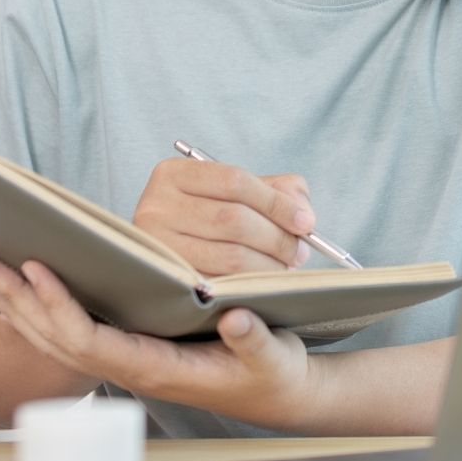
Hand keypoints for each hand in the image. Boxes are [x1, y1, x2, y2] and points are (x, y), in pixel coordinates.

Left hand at [0, 255, 318, 427]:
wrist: (275, 391)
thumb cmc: (272, 373)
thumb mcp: (272, 356)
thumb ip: (252, 339)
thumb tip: (232, 320)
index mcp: (156, 369)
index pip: (90, 342)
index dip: (59, 307)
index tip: (37, 268)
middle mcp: (131, 368)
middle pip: (57, 339)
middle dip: (19, 301)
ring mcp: (125, 360)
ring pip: (55, 338)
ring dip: (18, 304)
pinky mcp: (128, 348)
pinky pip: (70, 332)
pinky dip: (39, 311)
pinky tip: (19, 292)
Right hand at [134, 158, 315, 273]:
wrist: (166, 262)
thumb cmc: (210, 220)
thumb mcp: (237, 195)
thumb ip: (277, 191)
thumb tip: (302, 212)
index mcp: (173, 174)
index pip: (235, 181)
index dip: (277, 203)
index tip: (306, 222)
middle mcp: (155, 207)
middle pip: (234, 220)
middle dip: (277, 238)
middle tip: (299, 252)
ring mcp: (157, 247)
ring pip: (229, 256)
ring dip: (268, 266)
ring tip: (285, 267)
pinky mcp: (166, 282)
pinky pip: (220, 285)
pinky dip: (250, 285)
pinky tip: (263, 283)